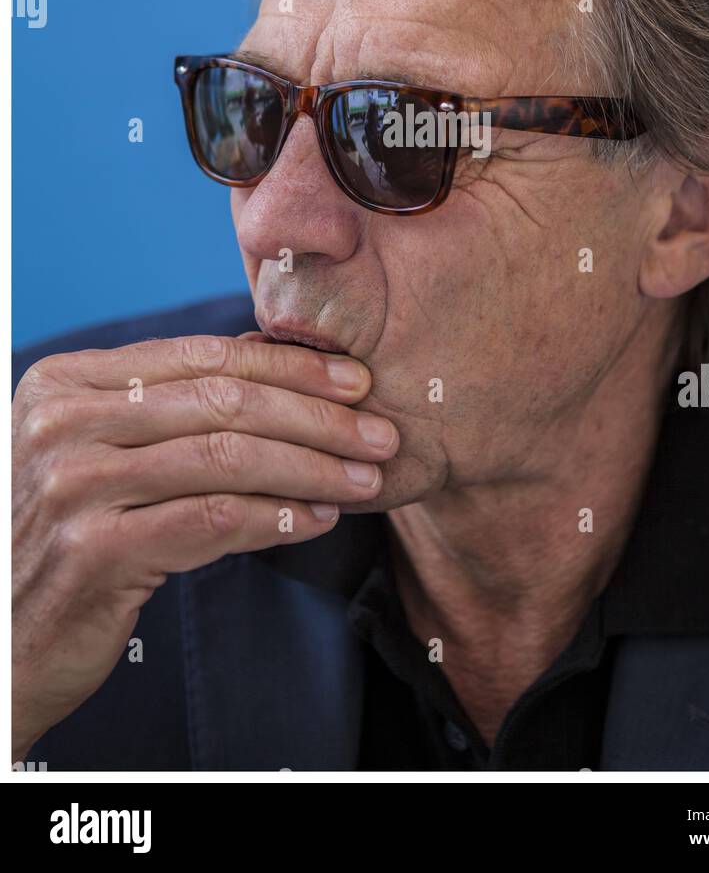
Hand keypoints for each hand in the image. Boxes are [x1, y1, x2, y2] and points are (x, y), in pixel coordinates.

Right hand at [12, 333, 394, 759]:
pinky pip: (211, 521)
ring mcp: (72, 485)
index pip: (203, 357)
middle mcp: (62, 421)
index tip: (356, 380)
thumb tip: (276, 360)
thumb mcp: (99, 452)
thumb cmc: (64, 537)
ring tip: (364, 479)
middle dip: (317, 416)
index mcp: (67, 381)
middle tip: (381, 433)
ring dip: (311, 468)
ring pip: (226, 459)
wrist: (3, 642)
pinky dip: (276, 518)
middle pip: (222, 402)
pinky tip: (316, 519)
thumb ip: (168, 405)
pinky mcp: (92, 551)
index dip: (290, 366)